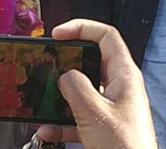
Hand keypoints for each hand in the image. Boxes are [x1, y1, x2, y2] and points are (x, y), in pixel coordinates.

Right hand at [36, 20, 157, 148]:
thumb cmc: (125, 148)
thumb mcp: (95, 114)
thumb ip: (76, 88)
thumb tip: (65, 75)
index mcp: (124, 75)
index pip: (106, 36)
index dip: (82, 28)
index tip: (58, 34)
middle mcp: (120, 87)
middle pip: (90, 62)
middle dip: (66, 65)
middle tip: (47, 65)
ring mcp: (112, 108)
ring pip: (82, 92)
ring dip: (60, 98)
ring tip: (41, 100)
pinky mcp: (105, 128)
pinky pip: (79, 116)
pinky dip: (62, 122)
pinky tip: (46, 129)